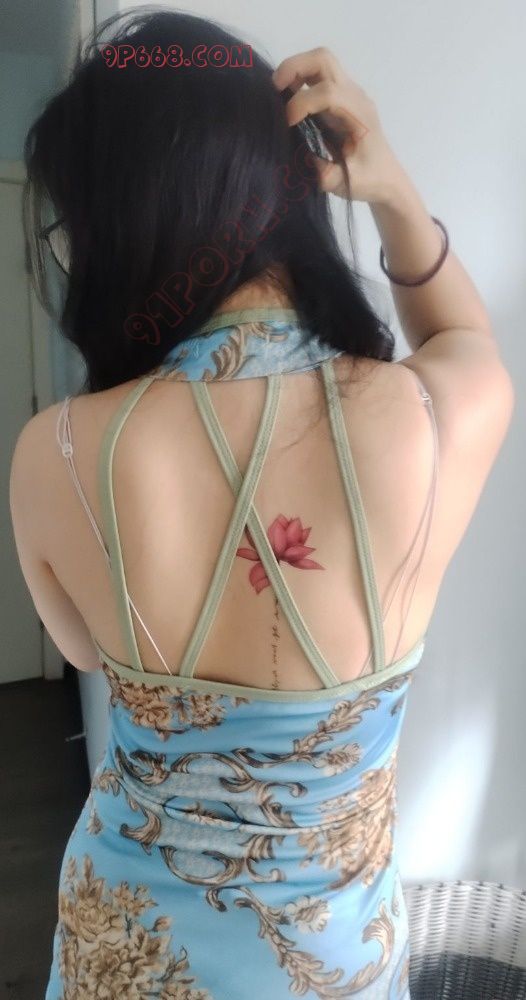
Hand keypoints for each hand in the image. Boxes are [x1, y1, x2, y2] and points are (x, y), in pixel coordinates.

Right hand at [272, 47, 402, 204]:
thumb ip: (324, 173)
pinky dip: (299, 80)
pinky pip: (319, 75)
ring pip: (320, 62)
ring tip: (279, 93)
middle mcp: (354, 96)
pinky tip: (290, 101)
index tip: (288, 124)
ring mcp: (349, 93)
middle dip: (293, 68)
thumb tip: (302, 156)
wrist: (387, 178)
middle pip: (323, 60)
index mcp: (359, 114)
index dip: (301, 103)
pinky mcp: (341, 96)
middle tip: (274, 90)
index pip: (327, 93)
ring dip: (295, 71)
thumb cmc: (369, 179)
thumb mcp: (345, 183)